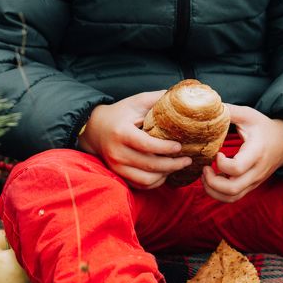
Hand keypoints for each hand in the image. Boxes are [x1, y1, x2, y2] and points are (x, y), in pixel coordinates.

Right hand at [78, 92, 192, 187]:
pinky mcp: (119, 174)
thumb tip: (180, 97)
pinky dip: (155, 182)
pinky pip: (140, 185)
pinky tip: (165, 173)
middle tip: (187, 160)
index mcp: (122, 132)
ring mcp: (117, 166)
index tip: (179, 146)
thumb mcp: (136, 101)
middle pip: (149, 165)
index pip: (146, 145)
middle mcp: (117, 152)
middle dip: (172, 165)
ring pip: (146, 179)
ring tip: (177, 166)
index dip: (165, 148)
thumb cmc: (120, 113)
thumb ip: (157, 99)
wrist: (95, 129)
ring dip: (165, 175)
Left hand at [201, 105, 282, 202]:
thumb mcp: (249, 115)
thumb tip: (207, 107)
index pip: (237, 168)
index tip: (216, 153)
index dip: (221, 164)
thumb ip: (229, 111)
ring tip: (205, 176)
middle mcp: (257, 170)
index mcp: (257, 152)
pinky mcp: (251, 186)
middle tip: (205, 168)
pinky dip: (219, 194)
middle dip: (212, 182)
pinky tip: (213, 180)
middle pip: (233, 189)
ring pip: (232, 197)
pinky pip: (234, 198)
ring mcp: (254, 181)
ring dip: (213, 191)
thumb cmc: (263, 127)